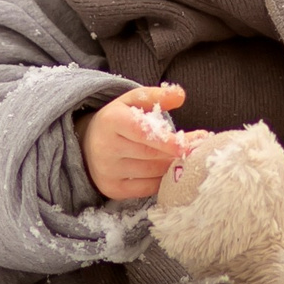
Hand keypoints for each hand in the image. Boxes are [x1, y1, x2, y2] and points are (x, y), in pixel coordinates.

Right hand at [83, 84, 191, 200]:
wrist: (87, 144)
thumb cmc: (117, 120)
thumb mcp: (131, 102)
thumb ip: (156, 96)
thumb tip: (180, 95)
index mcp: (111, 121)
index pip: (142, 132)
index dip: (166, 140)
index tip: (186, 145)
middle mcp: (106, 148)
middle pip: (151, 154)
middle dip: (177, 152)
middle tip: (197, 147)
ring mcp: (107, 171)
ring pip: (152, 172)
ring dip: (172, 165)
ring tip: (184, 157)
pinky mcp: (112, 189)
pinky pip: (147, 188)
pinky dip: (162, 179)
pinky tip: (169, 170)